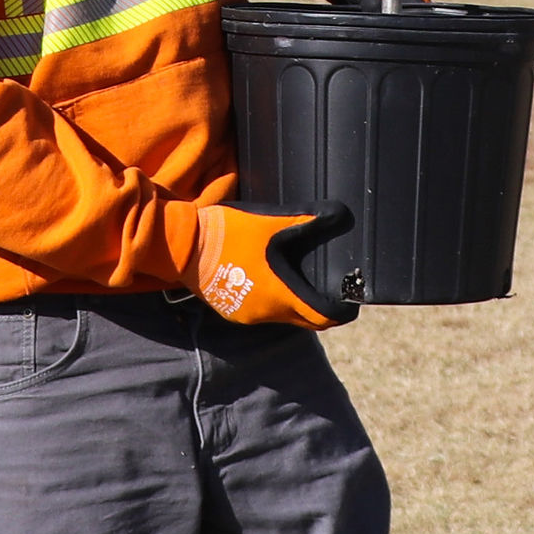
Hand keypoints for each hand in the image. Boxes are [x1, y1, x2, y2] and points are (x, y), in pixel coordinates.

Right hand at [187, 201, 357, 328]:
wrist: (182, 245)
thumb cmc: (228, 234)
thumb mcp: (272, 222)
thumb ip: (308, 220)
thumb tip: (342, 214)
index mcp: (281, 296)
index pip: (323, 317)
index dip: (342, 311)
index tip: (351, 301)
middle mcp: (266, 314)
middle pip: (305, 319)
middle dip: (320, 306)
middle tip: (330, 286)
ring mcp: (246, 316)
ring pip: (283, 315)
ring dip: (295, 301)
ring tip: (301, 277)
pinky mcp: (231, 310)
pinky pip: (262, 311)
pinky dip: (274, 299)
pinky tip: (271, 277)